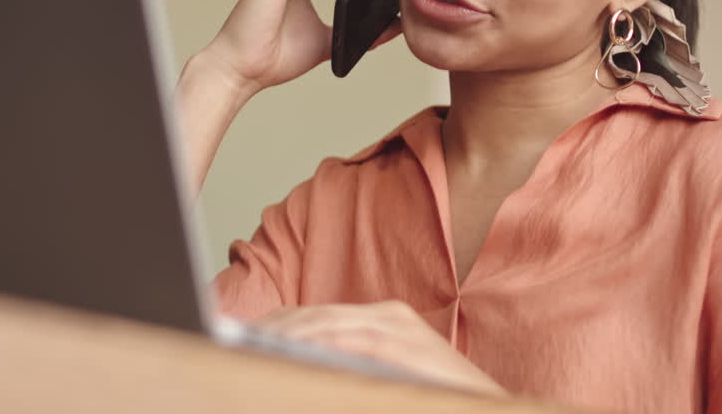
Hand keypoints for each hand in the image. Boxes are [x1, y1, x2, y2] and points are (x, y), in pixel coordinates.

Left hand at [257, 301, 505, 395]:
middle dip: (273, 330)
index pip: (317, 317)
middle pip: (315, 318)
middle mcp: (390, 317)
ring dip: (287, 336)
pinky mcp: (406, 346)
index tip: (243, 339)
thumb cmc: (434, 402)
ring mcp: (400, 330)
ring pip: (327, 326)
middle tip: (234, 342)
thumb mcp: (385, 381)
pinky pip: (353, 342)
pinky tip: (292, 352)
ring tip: (252, 347)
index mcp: (383, 321)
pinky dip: (319, 345)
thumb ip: (349, 369)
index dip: (278, 327)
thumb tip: (301, 371)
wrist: (487, 408)